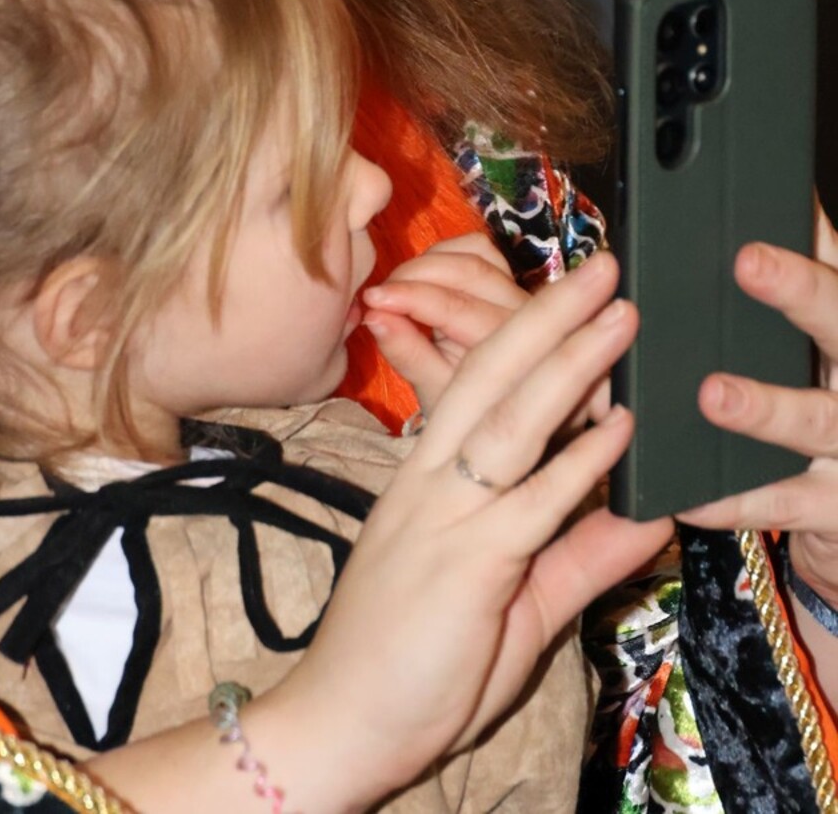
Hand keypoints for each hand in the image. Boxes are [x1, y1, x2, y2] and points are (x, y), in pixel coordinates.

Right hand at [278, 252, 671, 808]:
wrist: (340, 721)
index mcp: (431, 476)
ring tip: (619, 315)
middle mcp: (433, 479)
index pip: (479, 384)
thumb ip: (579, 555)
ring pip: (510, 420)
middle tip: (603, 267)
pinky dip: (578, 463)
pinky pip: (529, 502)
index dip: (528, 337)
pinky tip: (618, 428)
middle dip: (549, 316)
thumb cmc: (411, 659)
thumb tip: (649, 515)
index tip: (577, 297)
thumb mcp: (512, 599)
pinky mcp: (464, 565)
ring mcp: (445, 516)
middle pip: (490, 376)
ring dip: (570, 363)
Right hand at [362, 232, 526, 413]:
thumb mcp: (432, 392)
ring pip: (477, 253)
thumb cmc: (463, 411)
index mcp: (511, 346)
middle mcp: (525, 313)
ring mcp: (521, 292)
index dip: (410, 297)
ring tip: (396, 285)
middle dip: (415, 274)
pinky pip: (481, 249)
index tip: (370, 299)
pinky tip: (422, 272)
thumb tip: (371, 316)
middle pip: (470, 270)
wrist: (496, 414)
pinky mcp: (510, 279)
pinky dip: (447, 252)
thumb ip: (406, 352)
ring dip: (429, 261)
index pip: (457, 308)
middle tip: (377, 294)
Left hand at [677, 216, 837, 606]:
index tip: (762, 227)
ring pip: (814, 419)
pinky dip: (732, 498)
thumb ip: (819, 270)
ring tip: (713, 393)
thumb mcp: (832, 337)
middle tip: (748, 261)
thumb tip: (790, 196)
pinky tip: (688, 490)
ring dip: (765, 407)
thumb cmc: (832, 400)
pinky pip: (781, 502)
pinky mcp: (836, 508)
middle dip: (800, 292)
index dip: (809, 254)